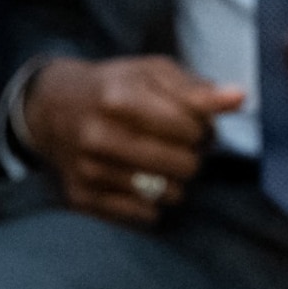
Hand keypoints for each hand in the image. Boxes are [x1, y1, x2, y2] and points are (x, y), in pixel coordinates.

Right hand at [21, 54, 240, 225]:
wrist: (49, 106)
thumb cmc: (112, 87)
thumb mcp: (151, 73)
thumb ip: (196, 88)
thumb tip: (239, 98)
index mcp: (118, 98)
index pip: (193, 130)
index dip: (200, 128)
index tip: (187, 122)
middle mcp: (99, 135)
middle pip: (185, 166)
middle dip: (188, 155)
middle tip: (173, 144)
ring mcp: (88, 169)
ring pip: (168, 195)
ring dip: (171, 181)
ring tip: (154, 160)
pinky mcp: (81, 197)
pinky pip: (144, 215)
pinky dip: (148, 201)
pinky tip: (135, 178)